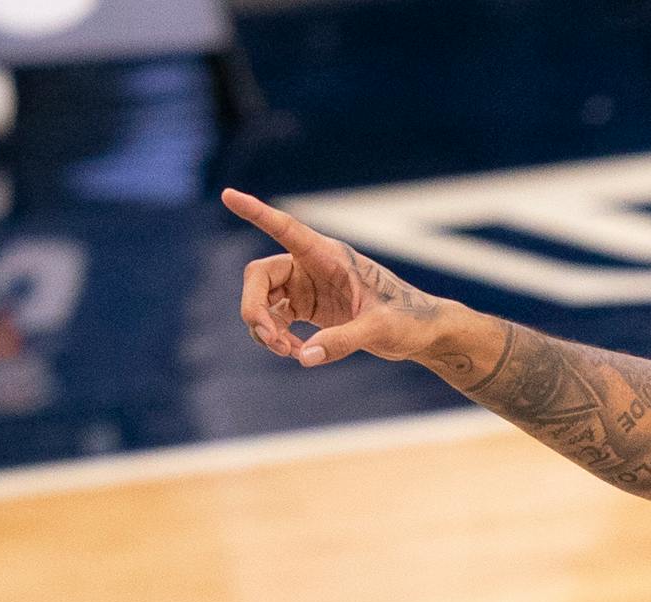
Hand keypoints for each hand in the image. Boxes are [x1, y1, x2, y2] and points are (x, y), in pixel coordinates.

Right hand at [223, 188, 445, 366]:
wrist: (422, 332)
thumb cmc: (409, 320)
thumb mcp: (380, 330)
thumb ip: (343, 342)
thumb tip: (304, 357)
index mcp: (330, 256)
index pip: (286, 229)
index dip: (256, 213)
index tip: (228, 195)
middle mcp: (312, 266)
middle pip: (260, 276)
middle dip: (255, 308)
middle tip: (271, 340)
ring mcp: (307, 287)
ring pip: (263, 300)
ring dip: (265, 328)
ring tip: (288, 351)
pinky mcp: (308, 308)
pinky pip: (275, 319)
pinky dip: (277, 337)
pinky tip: (297, 353)